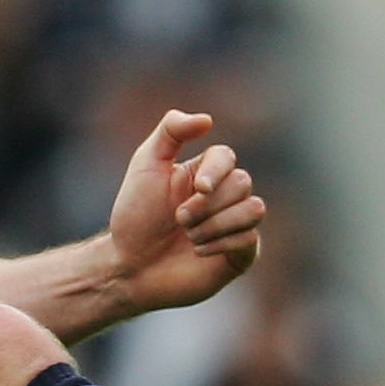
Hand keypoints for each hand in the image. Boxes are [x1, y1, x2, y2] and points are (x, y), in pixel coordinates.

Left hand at [107, 109, 263, 314]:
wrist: (129, 266)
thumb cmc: (135, 216)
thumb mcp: (146, 165)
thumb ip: (170, 132)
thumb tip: (207, 119)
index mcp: (205, 172)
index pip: (227, 157)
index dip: (216, 170)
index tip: (198, 187)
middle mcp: (224, 196)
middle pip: (243, 182)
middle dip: (208, 204)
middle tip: (179, 219)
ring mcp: (234, 225)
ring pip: (255, 209)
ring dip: (216, 224)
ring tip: (189, 236)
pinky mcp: (239, 255)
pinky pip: (251, 239)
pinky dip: (220, 244)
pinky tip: (197, 252)